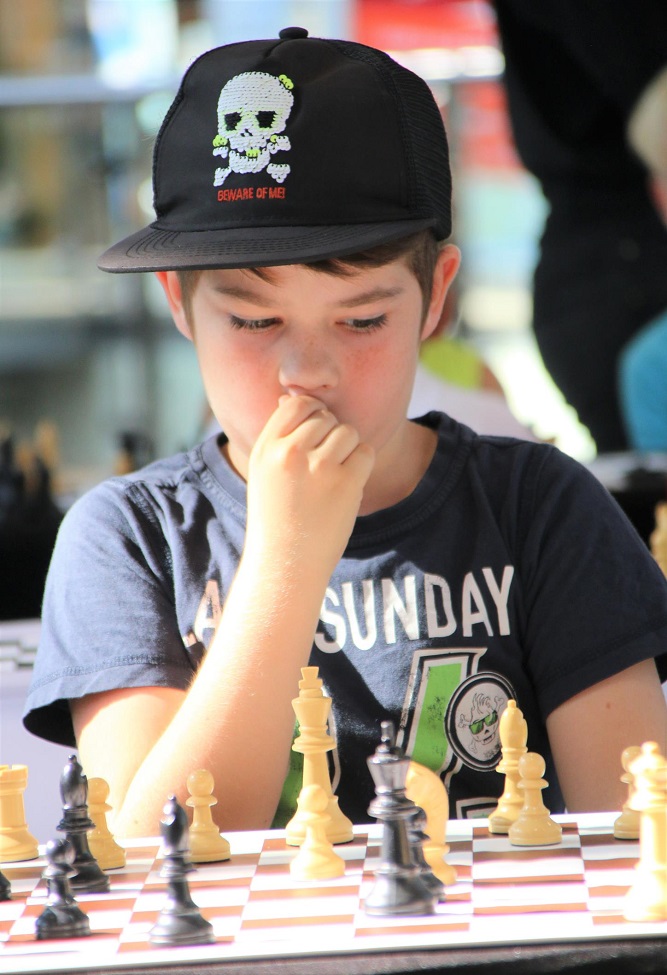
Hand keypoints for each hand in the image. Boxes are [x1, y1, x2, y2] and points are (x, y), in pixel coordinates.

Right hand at [244, 395, 373, 578]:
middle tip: (323, 466)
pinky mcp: (345, 483)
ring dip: (348, 449)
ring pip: (348, 432)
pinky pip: (365, 452)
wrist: (286, 564)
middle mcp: (289, 453)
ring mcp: (318, 467)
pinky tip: (347, 485)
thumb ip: (278, 436)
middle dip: (331, 435)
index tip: (314, 435)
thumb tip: (291, 398)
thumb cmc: (276, 517)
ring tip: (333, 476)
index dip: (312, 413)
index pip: (297, 404)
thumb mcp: (263, 472)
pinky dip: (362, 465)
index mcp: (266, 448)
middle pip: (326, 418)